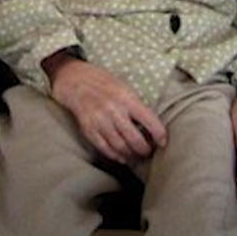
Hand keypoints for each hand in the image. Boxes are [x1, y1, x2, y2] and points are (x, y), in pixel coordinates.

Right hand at [46, 53, 167, 163]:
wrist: (73, 79)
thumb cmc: (102, 82)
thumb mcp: (124, 87)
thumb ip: (136, 105)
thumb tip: (151, 126)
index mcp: (126, 98)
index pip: (150, 122)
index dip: (159, 136)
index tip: (162, 142)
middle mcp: (113, 110)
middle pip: (135, 139)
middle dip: (145, 150)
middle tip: (148, 152)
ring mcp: (99, 120)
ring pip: (120, 147)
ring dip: (131, 155)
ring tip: (136, 155)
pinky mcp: (87, 128)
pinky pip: (104, 147)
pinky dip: (115, 155)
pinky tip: (121, 157)